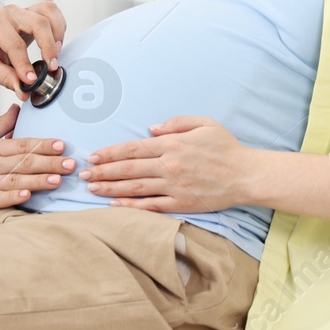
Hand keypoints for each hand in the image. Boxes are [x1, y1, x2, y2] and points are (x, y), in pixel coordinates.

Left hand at [0, 2, 65, 98]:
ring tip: (56, 53)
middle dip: (48, 46)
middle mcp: (9, 12)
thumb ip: (5, 78)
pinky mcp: (33, 13)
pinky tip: (56, 43)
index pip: (15, 43)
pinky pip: (52, 12)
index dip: (24, 63)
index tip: (31, 80)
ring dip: (57, 33)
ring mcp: (23, 10)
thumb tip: (23, 89)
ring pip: (48, 11)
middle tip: (51, 67)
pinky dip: (59, 26)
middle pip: (37, 23)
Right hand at [0, 104, 77, 215]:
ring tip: (57, 180)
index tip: (62, 145)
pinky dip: (11, 196)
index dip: (43, 144)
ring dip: (37, 180)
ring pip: (13, 179)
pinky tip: (25, 195)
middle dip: (49, 163)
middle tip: (70, 164)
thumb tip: (19, 108)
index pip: (22, 144)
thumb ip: (0, 125)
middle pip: (23, 161)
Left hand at [79, 116, 253, 213]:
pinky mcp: (180, 204)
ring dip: (110, 188)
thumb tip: (152, 128)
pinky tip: (115, 205)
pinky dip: (131, 206)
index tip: (94, 156)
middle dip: (103, 171)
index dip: (111, 152)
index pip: (134, 148)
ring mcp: (174, 187)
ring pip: (135, 188)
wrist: (246, 175)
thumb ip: (177, 122)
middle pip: (129, 169)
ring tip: (92, 187)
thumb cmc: (227, 148)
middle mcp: (169, 166)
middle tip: (83, 173)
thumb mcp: (204, 123)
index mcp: (173, 144)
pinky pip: (150, 206)